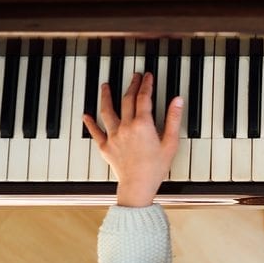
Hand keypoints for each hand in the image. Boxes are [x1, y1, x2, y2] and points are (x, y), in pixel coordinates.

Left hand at [83, 72, 183, 206]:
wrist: (138, 185)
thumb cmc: (155, 167)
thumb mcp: (170, 142)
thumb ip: (173, 119)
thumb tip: (177, 101)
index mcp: (142, 124)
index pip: (144, 98)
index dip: (146, 84)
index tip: (147, 76)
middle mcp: (126, 127)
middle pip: (127, 100)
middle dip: (131, 85)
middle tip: (134, 76)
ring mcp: (113, 136)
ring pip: (107, 111)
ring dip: (106, 97)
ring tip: (106, 86)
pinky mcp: (105, 147)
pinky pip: (95, 132)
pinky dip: (90, 123)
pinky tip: (86, 115)